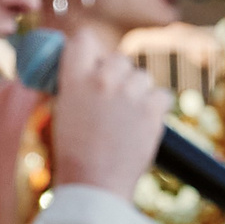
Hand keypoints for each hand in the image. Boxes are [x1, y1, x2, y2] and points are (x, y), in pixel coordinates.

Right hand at [49, 32, 169, 198]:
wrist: (94, 184)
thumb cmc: (73, 151)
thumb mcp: (62, 110)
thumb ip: (75, 85)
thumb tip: (87, 72)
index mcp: (73, 78)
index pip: (83, 39)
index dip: (89, 49)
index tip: (90, 62)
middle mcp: (103, 79)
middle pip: (118, 58)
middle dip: (116, 74)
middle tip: (111, 96)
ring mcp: (130, 94)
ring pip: (141, 76)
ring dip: (136, 90)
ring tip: (126, 115)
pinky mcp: (153, 110)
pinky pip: (161, 95)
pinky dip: (155, 106)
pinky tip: (143, 122)